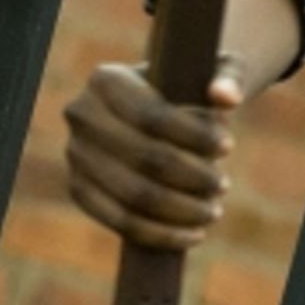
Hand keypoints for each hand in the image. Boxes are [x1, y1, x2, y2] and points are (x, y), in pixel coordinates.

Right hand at [64, 54, 244, 249]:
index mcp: (107, 79)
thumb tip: (227, 98)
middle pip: (144, 158)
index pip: (153, 115)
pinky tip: (194, 234)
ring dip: (180, 210)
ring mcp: (76, 155)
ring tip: (213, 211)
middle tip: (223, 185)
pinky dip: (160, 234)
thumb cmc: (188, 86)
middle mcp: (82, 115)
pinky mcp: (79, 190)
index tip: (228, 147)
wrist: (153, 109)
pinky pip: (120, 221)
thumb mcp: (212, 69)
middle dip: (191, 177)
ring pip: (132, 195)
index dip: (194, 136)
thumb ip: (228, 76)